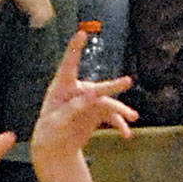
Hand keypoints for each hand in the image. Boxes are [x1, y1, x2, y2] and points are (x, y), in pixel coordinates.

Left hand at [29, 28, 135, 165]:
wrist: (55, 148)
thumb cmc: (49, 133)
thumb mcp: (54, 124)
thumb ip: (71, 110)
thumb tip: (91, 98)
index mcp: (61, 89)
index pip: (68, 66)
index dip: (75, 49)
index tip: (81, 33)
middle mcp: (78, 92)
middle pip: (97, 88)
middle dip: (113, 87)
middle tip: (127, 82)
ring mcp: (89, 102)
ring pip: (108, 104)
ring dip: (121, 111)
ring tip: (133, 117)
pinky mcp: (96, 113)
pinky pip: (112, 117)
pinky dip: (120, 124)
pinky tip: (126, 135)